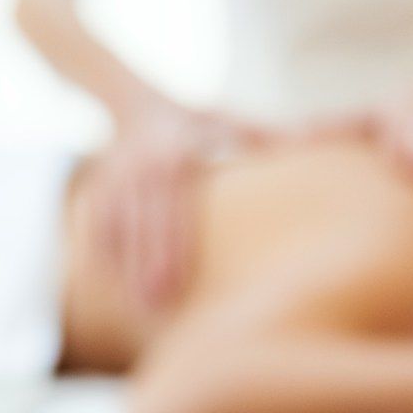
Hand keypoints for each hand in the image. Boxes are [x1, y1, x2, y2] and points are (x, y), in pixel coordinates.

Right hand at [89, 102, 263, 307]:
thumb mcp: (230, 121)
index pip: (172, 206)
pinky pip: (97, 230)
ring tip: (141, 308)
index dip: (171, 246)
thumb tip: (317, 139)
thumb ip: (268, 136)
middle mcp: (141, 165)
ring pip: (114, 229)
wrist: (137, 104)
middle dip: (146, 266)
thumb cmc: (197, 125)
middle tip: (157, 307)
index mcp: (176, 153)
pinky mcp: (95, 190)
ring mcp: (113, 177)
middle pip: (142, 224)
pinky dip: (106, 258)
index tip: (175, 281)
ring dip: (125, 270)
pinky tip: (119, 288)